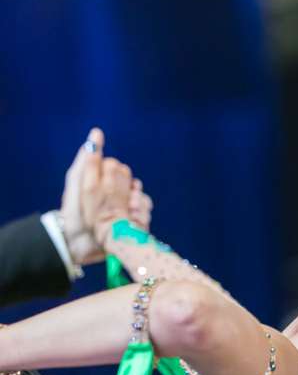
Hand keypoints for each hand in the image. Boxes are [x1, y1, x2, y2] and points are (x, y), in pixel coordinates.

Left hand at [60, 128, 152, 263]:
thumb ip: (89, 160)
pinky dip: (142, 218)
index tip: (114, 180)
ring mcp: (123, 213)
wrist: (78, 241)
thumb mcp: (79, 181)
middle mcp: (114, 198)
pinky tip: (134, 222)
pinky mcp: (130, 228)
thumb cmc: (76, 210)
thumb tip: (96, 133)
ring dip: (140, 205)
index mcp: (103, 184)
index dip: (120, 174)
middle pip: (135, 186)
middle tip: (127, 199)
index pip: (121, 170)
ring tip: (131, 213)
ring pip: (143, 201)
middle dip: (133, 191)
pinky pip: (146, 218)